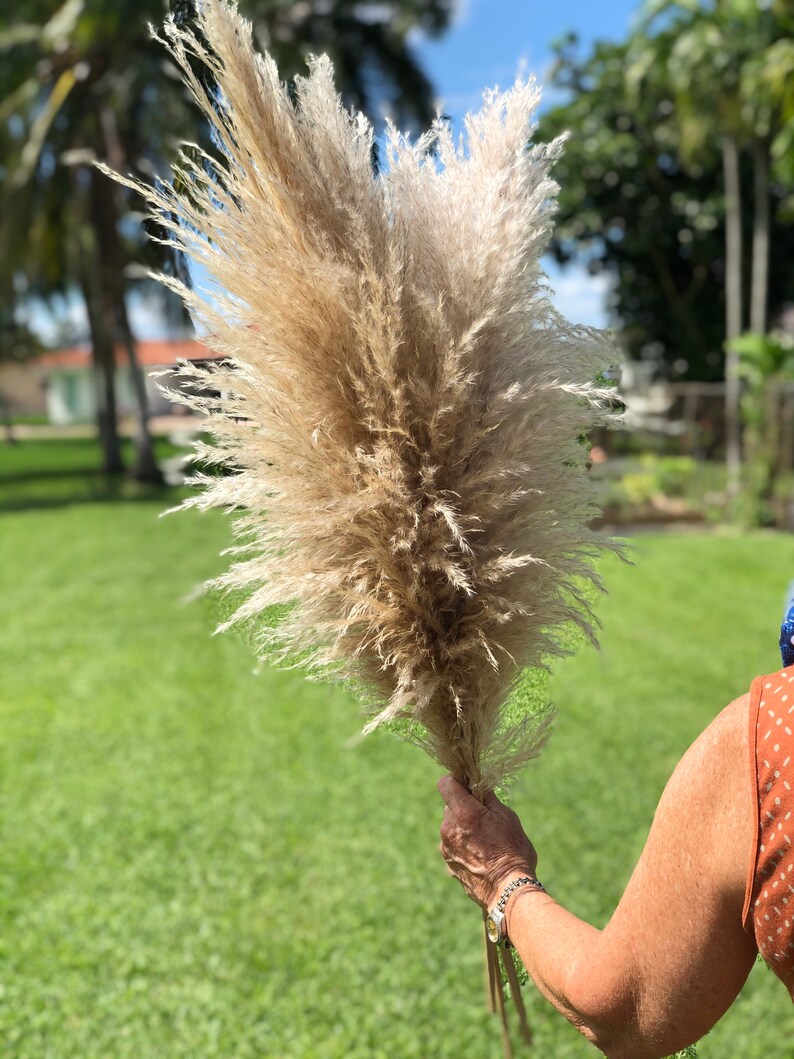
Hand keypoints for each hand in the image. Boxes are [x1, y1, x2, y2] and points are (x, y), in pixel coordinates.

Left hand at [438, 775, 537, 909]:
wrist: (508, 892)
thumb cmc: (513, 851)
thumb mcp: (507, 816)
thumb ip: (488, 798)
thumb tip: (479, 786)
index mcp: (462, 812)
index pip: (445, 783)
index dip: (457, 781)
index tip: (469, 786)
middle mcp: (448, 828)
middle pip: (450, 806)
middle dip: (464, 807)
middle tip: (485, 817)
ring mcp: (446, 848)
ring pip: (451, 827)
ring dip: (463, 827)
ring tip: (486, 840)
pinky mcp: (448, 864)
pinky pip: (453, 845)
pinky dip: (463, 845)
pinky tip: (482, 855)